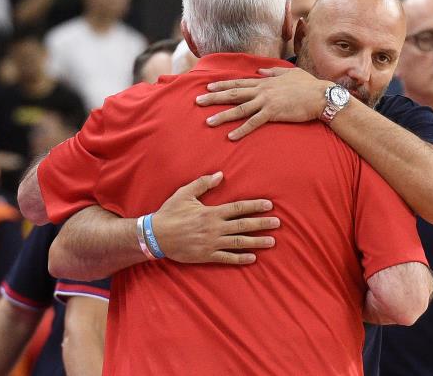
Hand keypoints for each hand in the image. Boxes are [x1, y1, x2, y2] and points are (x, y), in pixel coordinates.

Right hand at [154, 172, 279, 264]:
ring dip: (257, 241)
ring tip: (271, 241)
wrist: (155, 236)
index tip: (269, 205)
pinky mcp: (206, 256)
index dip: (255, 206)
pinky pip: (227, 258)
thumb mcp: (184, 194)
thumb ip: (203, 184)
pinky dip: (240, 258)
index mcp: (211, 212)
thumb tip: (220, 174)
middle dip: (262, 224)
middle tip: (277, 223)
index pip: (238, 208)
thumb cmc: (170, 213)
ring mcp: (212, 243)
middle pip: (243, 225)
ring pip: (239, 242)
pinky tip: (252, 258)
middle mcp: (214, 228)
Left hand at [195, 67, 330, 139]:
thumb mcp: (289, 73)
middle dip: (214, 97)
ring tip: (208, 122)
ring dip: (222, 115)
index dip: (222, 84)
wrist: (320, 95)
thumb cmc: (308, 85)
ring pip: (239, 109)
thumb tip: (261, 72)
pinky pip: (253, 123)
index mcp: (264, 82)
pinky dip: (241, 130)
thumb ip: (273, 72)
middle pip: (233, 94)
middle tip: (197, 101)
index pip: (238, 83)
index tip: (208, 86)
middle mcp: (262, 90)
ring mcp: (266, 101)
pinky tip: (230, 136)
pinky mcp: (273, 113)